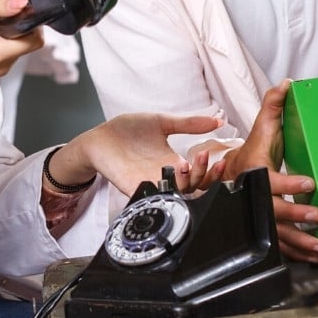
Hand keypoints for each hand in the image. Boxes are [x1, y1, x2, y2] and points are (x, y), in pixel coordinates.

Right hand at [0, 0, 43, 76]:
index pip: (34, 42)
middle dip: (21, 26)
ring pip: (24, 46)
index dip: (31, 23)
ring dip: (14, 31)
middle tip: (0, 15)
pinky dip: (8, 36)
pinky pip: (14, 48)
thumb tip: (23, 3)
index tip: (19, 11)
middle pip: (30, 44)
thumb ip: (1, 5)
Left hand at [47, 113, 221, 198]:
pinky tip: (169, 177)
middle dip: (203, 175)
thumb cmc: (127, 130)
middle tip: (201, 157)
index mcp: (174, 162)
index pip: (200, 175)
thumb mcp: (163, 122)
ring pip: (177, 195)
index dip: (212, 171)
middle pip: (193, 189)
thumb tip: (218, 120)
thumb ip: (190, 122)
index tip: (215, 157)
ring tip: (185, 165)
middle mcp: (165, 176)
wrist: (99, 138)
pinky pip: (153, 197)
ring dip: (186, 183)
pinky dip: (163, 191)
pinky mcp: (134, 187)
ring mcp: (151, 183)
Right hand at [218, 82, 317, 263]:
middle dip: (294, 215)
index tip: (309, 183)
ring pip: (275, 232)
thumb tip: (287, 84)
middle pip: (271, 210)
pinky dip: (293, 252)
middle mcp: (253, 196)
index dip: (288, 182)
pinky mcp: (262, 227)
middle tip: (315, 216)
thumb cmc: (252, 151)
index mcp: (253, 171)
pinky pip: (276, 243)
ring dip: (298, 242)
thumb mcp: (262, 127)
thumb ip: (273, 106)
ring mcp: (256, 214)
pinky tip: (310, 256)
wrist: (229, 174)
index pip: (269, 179)